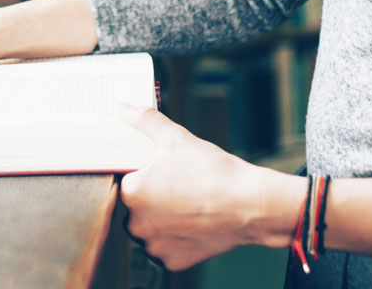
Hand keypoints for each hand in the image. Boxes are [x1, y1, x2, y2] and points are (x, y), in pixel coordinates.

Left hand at [118, 104, 304, 270]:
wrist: (248, 204)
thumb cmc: (212, 173)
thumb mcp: (175, 137)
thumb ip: (145, 120)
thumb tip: (124, 109)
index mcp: (132, 193)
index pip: (126, 180)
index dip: (146, 172)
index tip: (163, 171)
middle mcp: (138, 224)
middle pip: (137, 206)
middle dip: (154, 196)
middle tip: (179, 184)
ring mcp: (155, 245)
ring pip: (151, 228)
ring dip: (163, 218)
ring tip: (189, 202)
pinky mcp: (172, 261)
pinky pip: (167, 246)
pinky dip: (178, 237)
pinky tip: (194, 221)